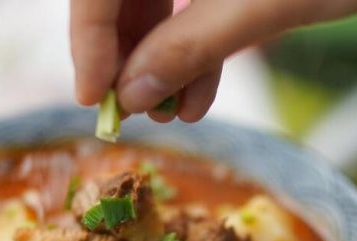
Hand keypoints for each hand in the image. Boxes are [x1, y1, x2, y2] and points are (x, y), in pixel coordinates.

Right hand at [70, 0, 356, 122]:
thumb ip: (192, 45)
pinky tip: (196, 97)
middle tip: (133, 112)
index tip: (94, 98)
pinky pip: (191, 10)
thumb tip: (130, 94)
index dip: (88, 37)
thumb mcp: (268, 2)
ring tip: (172, 114)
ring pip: (153, 6)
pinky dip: (192, 54)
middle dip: (125, 57)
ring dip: (158, 64)